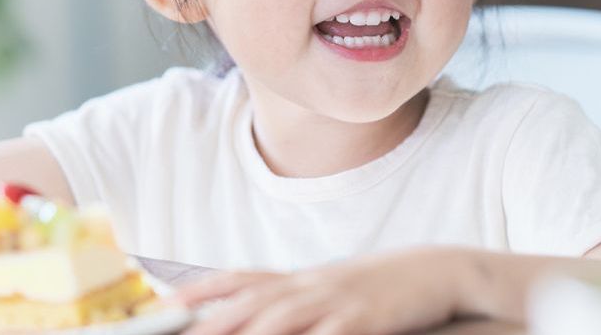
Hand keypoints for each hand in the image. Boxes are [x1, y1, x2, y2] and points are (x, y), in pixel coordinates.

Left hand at [177, 249, 461, 334]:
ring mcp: (335, 302)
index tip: (166, 302)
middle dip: (210, 319)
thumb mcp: (328, 290)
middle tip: (170, 329)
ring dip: (245, 334)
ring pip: (280, 319)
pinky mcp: (364, 320)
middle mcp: (309, 286)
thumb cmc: (375, 289)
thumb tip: (250, 317)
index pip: (240, 279)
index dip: (201, 289)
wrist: (434, 272)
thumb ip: (291, 301)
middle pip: (250, 301)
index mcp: (299, 279)